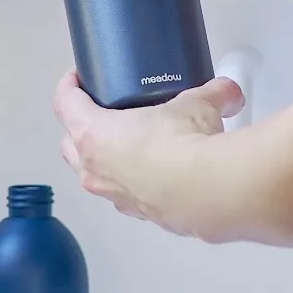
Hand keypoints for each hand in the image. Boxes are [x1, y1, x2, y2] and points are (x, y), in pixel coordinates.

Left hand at [54, 70, 244, 237]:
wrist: (209, 192)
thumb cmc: (183, 145)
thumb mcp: (196, 104)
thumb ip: (210, 94)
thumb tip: (225, 91)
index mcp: (94, 133)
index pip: (66, 103)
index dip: (69, 86)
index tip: (77, 77)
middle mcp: (95, 168)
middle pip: (70, 144)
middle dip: (79, 127)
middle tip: (101, 112)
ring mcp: (115, 195)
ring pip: (94, 174)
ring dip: (105, 159)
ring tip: (130, 144)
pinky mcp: (141, 215)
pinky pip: (125, 195)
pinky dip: (135, 182)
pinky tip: (157, 172)